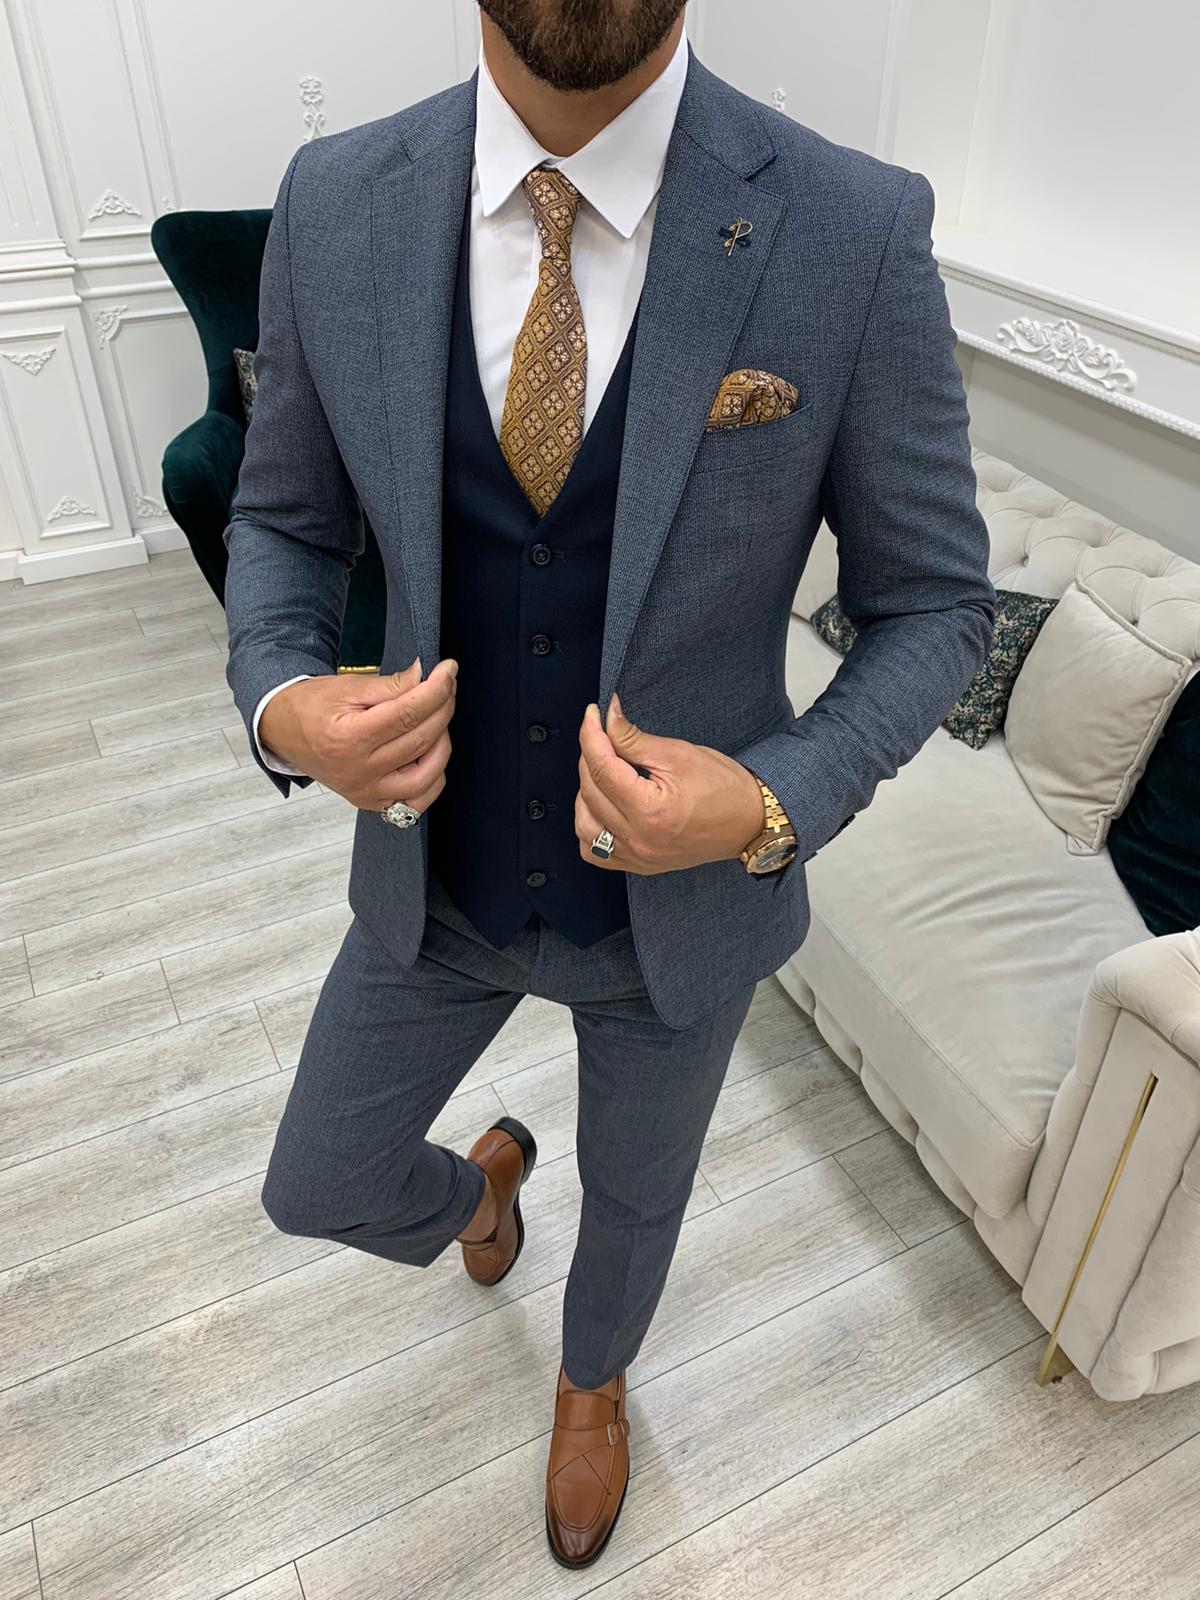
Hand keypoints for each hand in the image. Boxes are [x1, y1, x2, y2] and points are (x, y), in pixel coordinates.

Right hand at [259, 656, 456, 814]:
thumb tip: (426, 676)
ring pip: (427, 776)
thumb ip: (390, 685)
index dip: (436, 689)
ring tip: (436, 719)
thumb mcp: (348, 686)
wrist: (284, 731)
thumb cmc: (312, 706)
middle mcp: (358, 772)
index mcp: (348, 739)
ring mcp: (366, 792)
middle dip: (443, 708)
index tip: (448, 670)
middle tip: (446, 686)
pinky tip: (430, 754)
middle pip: (421, 741)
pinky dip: (433, 778)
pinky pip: (417, 800)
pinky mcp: (372, 803)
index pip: (407, 714)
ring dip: (442, 743)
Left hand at [575, 694, 763, 874]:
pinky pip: (594, 851)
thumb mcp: (679, 754)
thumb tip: (607, 719)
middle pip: (590, 792)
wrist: (749, 823)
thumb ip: (634, 738)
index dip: (591, 736)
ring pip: (584, 824)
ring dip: (585, 793)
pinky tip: (601, 806)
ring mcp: (636, 857)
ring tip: (603, 771)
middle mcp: (638, 840)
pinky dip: (589, 827)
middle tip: (604, 736)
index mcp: (650, 811)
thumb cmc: (724, 788)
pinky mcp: (638, 865)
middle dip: (590, 757)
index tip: (592, 715)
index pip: (602, 768)